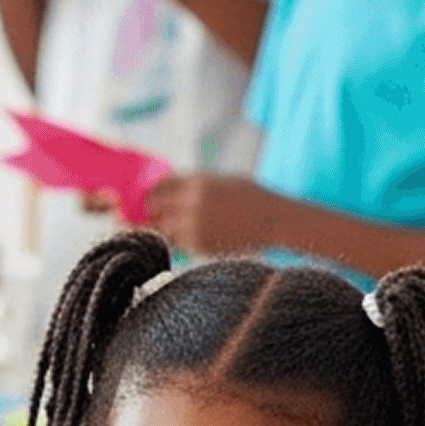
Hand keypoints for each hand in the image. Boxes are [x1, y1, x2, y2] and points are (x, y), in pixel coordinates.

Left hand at [142, 172, 288, 256]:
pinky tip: (194, 238)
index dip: (151, 194)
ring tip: (173, 230)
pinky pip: (180, 244)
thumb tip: (166, 188)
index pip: (159, 187)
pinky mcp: (200, 245)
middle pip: (156, 209)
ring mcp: (195, 225)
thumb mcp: (222, 180)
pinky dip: (181, 242)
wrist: (274, 220)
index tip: (149, 199)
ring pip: (164, 230)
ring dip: (165, 230)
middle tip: (151, 218)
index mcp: (198, 182)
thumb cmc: (250, 198)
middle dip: (152, 214)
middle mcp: (193, 202)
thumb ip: (195, 183)